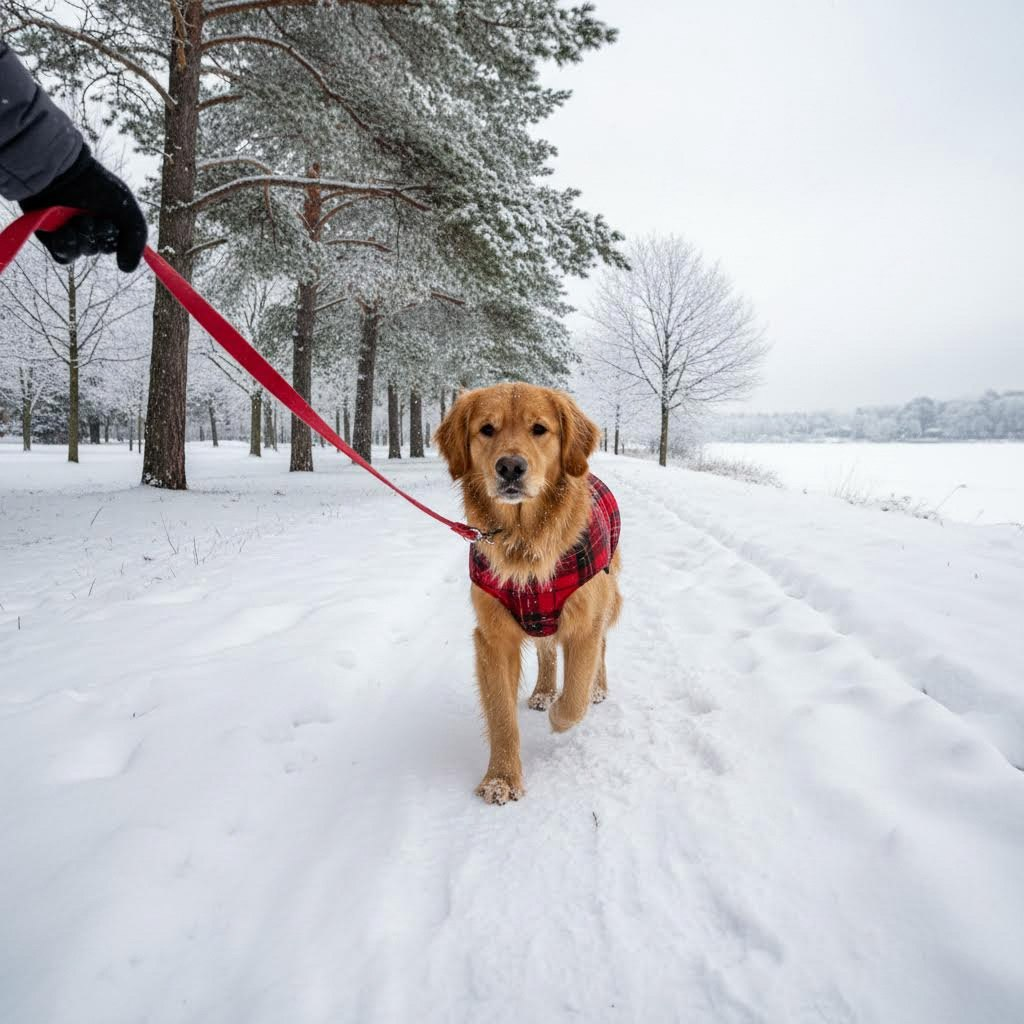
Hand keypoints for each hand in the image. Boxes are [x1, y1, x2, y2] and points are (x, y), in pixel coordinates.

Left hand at [19, 146, 147, 271]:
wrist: (60, 171)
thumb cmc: (96, 185)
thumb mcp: (127, 210)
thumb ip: (136, 239)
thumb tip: (127, 270)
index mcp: (105, 219)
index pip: (114, 245)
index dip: (115, 240)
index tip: (112, 225)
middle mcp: (86, 226)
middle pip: (98, 249)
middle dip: (98, 236)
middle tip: (93, 218)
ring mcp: (67, 231)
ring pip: (82, 252)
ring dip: (83, 239)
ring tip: (76, 220)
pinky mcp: (50, 236)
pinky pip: (63, 256)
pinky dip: (67, 247)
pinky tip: (66, 231)